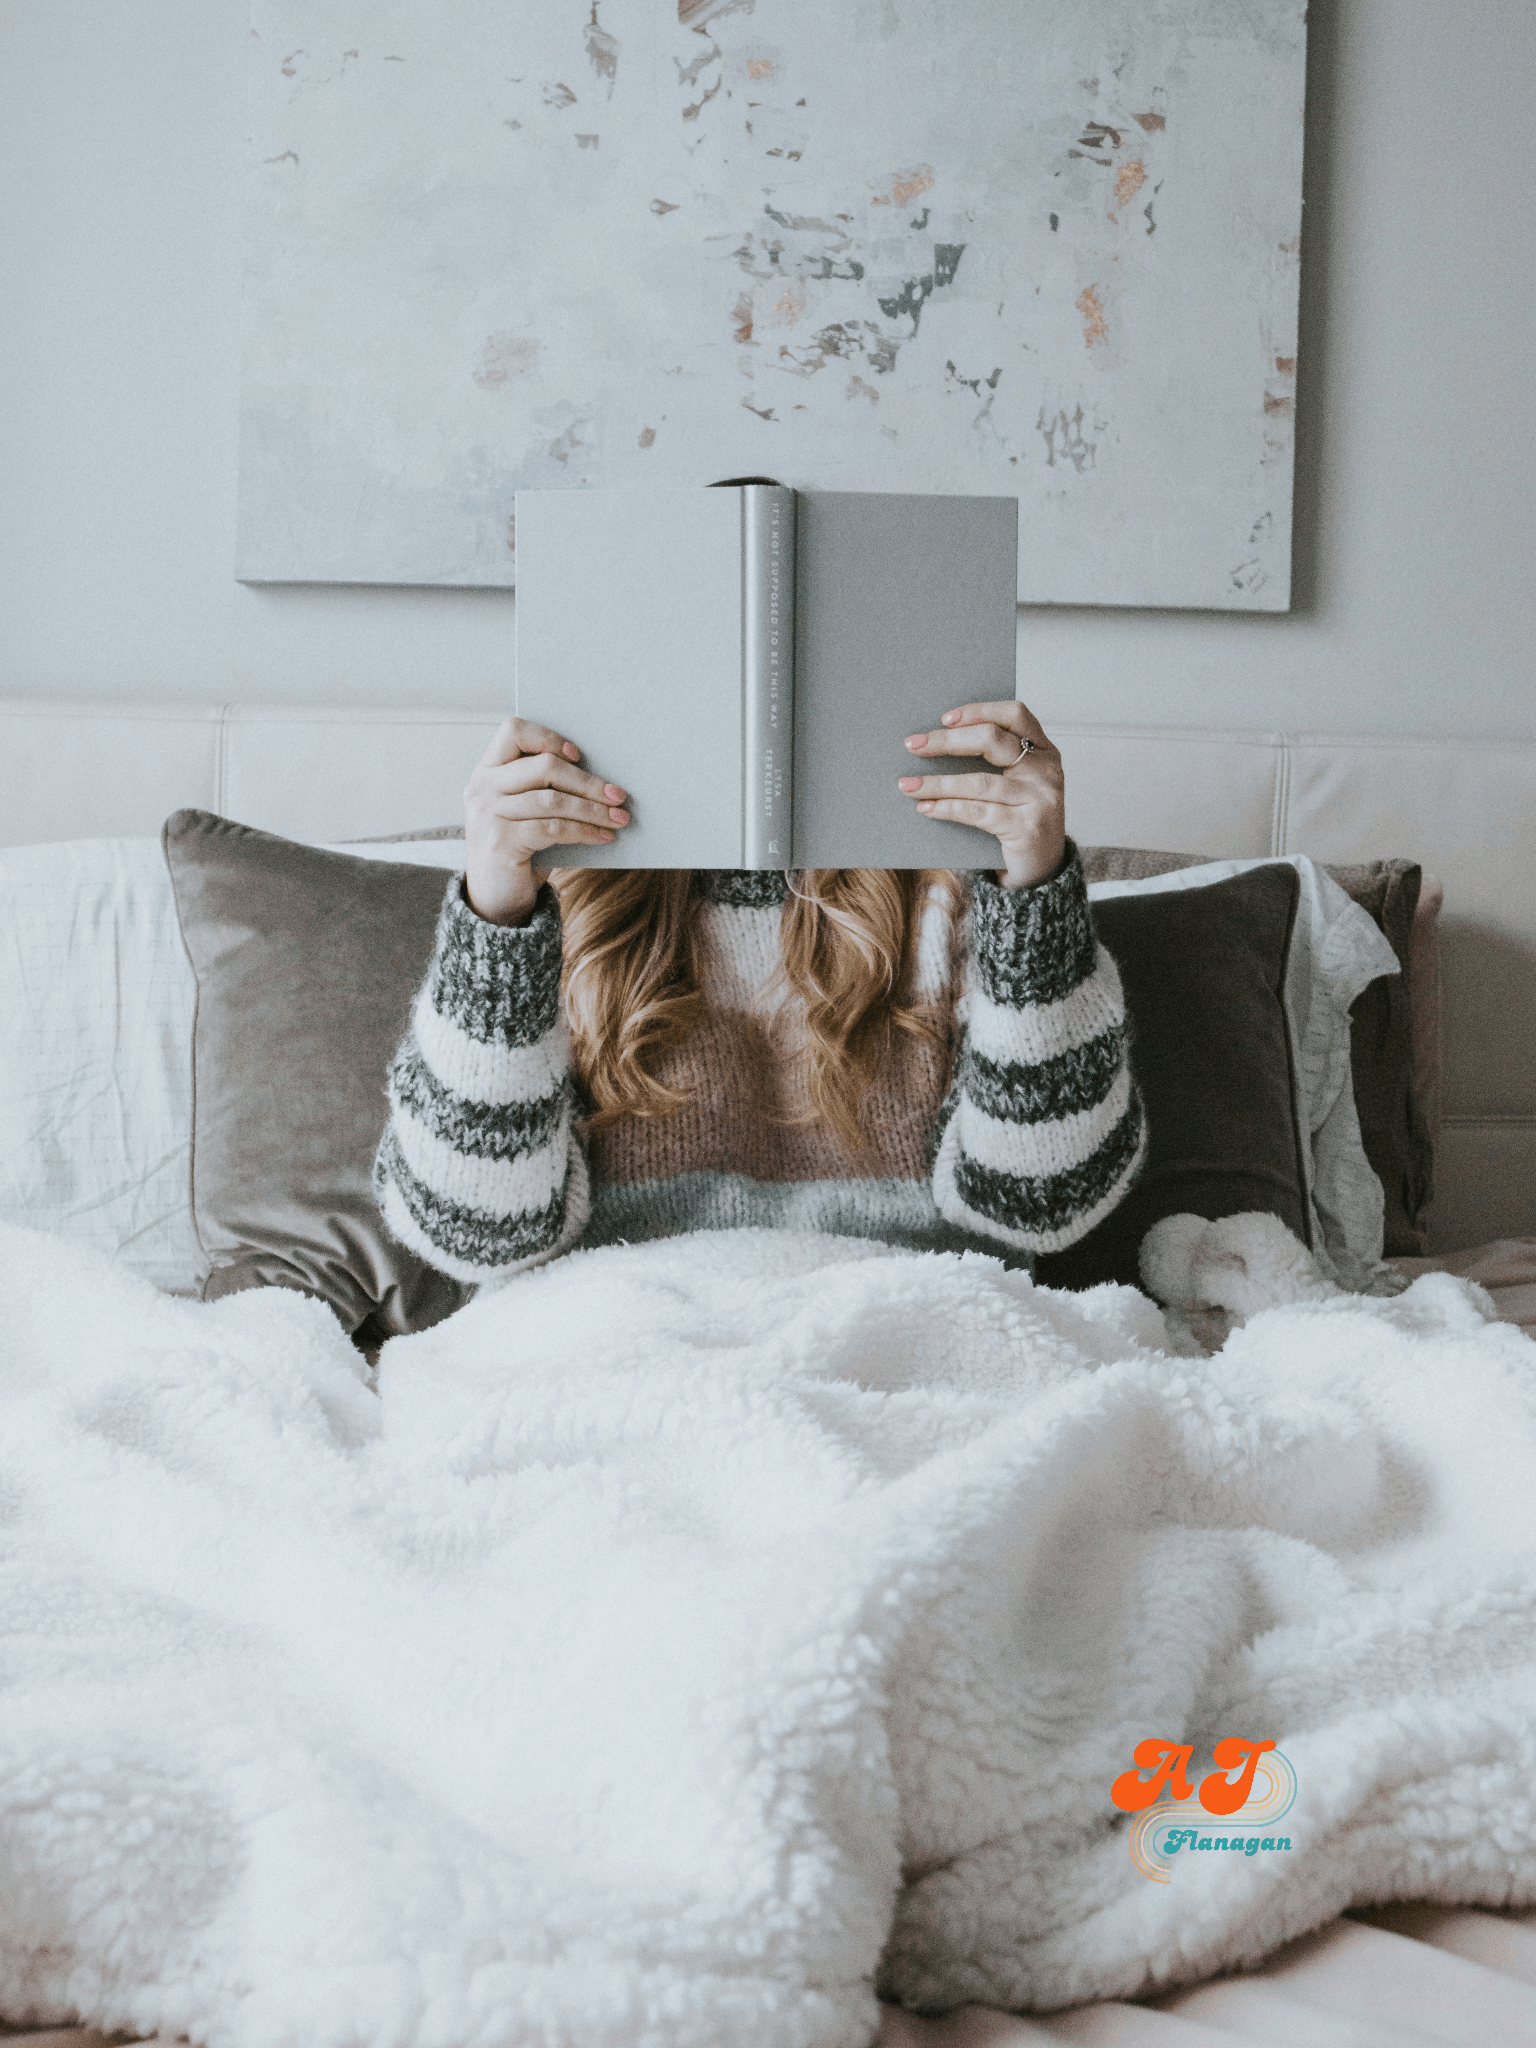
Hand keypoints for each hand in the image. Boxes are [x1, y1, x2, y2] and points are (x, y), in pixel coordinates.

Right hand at [463, 717, 630, 924]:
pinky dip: (584, 831)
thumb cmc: (518, 848)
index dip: (549, 737)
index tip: (578, 755)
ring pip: (553, 799)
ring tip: (618, 818)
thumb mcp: (524, 811)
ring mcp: (488, 815)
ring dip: (593, 809)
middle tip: (618, 795)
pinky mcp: (501, 842)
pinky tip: (603, 837)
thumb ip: (544, 788)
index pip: (513, 731)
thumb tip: (601, 780)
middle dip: (588, 781)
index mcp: (487, 771)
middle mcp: (482, 788)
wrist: (494, 899)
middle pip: (543, 766)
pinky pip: (553, 829)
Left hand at [897, 699, 1065, 889]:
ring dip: (937, 783)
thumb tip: (933, 744)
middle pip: (992, 740)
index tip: (944, 718)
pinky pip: (977, 812)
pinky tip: (926, 808)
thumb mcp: (1014, 784)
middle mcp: (1046, 770)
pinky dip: (947, 808)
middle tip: (914, 745)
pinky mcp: (1026, 828)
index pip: (1014, 714)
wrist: (1043, 869)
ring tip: (908, 785)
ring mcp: (1040, 799)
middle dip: (947, 741)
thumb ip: (992, 762)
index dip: (978, 711)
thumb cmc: (1019, 819)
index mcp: (1043, 750)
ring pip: (978, 782)